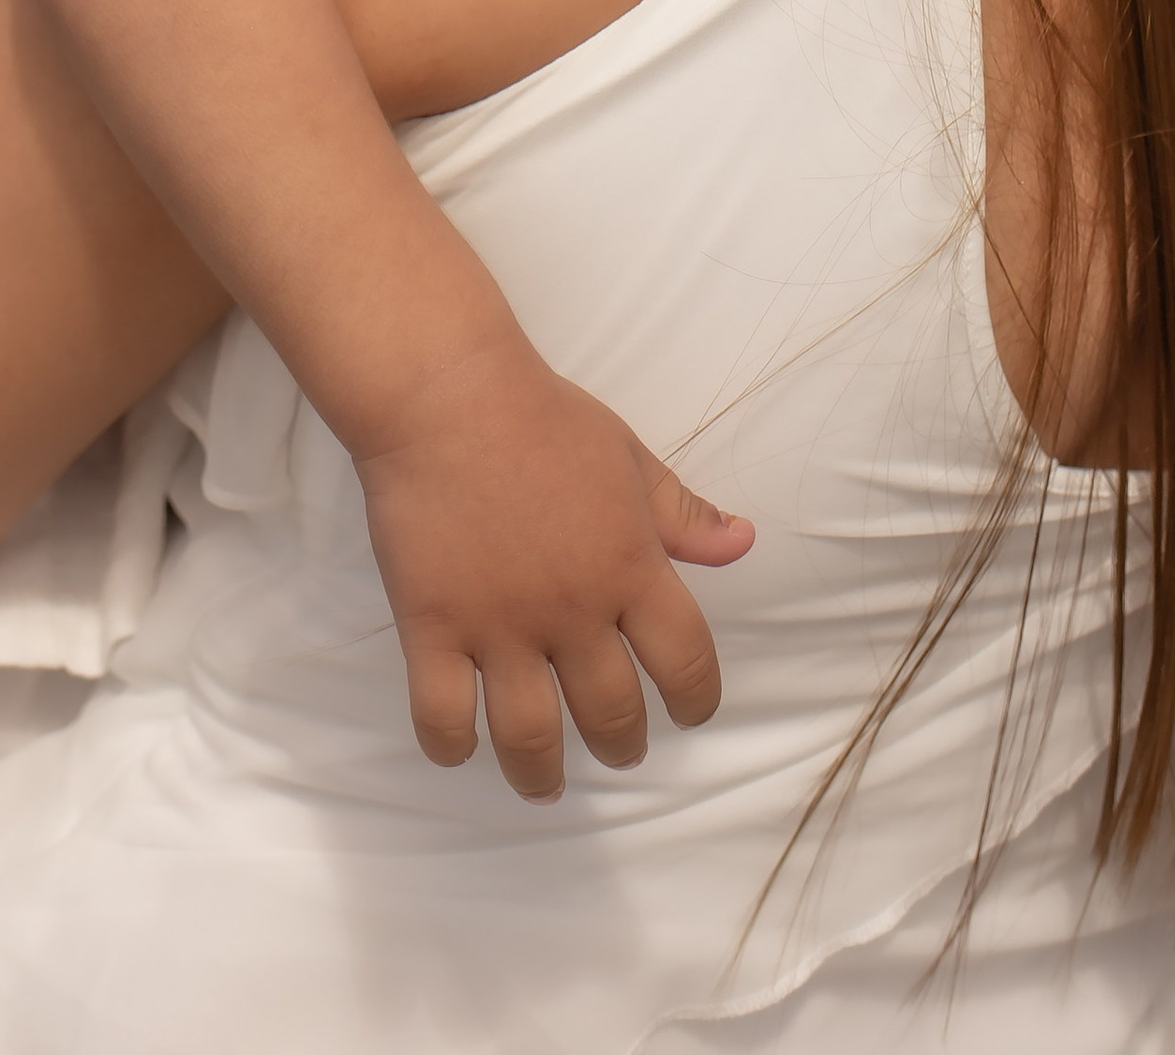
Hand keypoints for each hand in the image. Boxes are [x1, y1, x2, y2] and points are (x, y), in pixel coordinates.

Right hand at [349, 335, 753, 801]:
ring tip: (544, 780)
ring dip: (542, 773)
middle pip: (611, 715)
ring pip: (530, 737)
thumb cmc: (542, 418)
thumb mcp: (627, 457)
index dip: (695, 701)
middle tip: (616, 745)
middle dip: (622, 745)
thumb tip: (742, 543)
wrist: (446, 394)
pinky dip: (453, 746)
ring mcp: (499, 624)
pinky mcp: (432, 626)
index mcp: (630, 566)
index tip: (686, 712)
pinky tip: (462, 744)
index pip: (687, 663)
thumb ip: (683, 513)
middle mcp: (573, 609)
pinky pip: (443, 716)